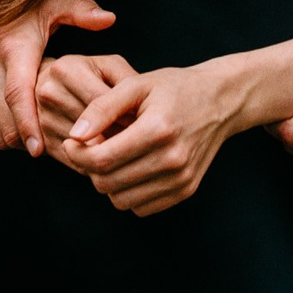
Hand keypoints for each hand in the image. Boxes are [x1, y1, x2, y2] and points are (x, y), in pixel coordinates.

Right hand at [0, 0, 117, 154]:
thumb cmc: (19, 10)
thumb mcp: (51, 4)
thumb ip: (81, 11)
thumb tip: (109, 19)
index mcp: (13, 51)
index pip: (19, 97)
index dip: (29, 127)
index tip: (40, 150)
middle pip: (6, 123)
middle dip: (30, 142)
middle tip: (57, 148)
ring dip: (16, 141)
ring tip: (41, 141)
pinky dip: (0, 134)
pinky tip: (20, 129)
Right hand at [35, 52, 135, 156]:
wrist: (52, 84)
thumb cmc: (89, 73)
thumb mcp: (109, 67)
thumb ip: (127, 79)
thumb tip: (142, 107)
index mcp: (66, 69)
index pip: (102, 101)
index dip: (127, 115)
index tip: (145, 124)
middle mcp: (49, 93)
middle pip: (92, 126)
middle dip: (119, 135)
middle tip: (141, 141)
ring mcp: (43, 120)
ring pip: (84, 147)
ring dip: (108, 152)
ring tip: (128, 149)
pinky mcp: (43, 142)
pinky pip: (76, 160)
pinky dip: (96, 163)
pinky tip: (110, 156)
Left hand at [58, 64, 244, 216]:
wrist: (221, 100)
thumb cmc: (174, 88)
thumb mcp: (136, 84)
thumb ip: (102, 107)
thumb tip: (74, 135)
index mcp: (158, 129)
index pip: (102, 159)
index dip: (77, 154)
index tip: (71, 141)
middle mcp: (173, 159)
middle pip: (108, 183)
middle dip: (88, 168)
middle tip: (88, 149)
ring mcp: (182, 179)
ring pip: (121, 200)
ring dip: (107, 183)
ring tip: (110, 157)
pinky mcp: (186, 190)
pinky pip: (141, 208)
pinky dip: (128, 193)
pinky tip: (130, 168)